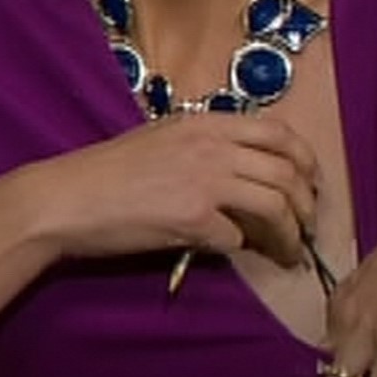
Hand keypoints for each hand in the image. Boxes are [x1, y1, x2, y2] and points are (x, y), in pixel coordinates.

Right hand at [24, 112, 319, 272]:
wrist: (66, 199)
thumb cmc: (106, 173)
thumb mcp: (161, 141)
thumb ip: (204, 148)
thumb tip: (241, 175)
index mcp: (204, 122)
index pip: (278, 132)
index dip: (304, 159)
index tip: (310, 183)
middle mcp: (211, 145)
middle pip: (287, 171)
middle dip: (307, 204)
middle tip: (308, 226)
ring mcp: (204, 180)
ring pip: (275, 205)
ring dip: (290, 234)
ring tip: (289, 252)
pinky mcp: (193, 218)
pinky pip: (237, 237)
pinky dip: (241, 248)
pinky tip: (234, 253)